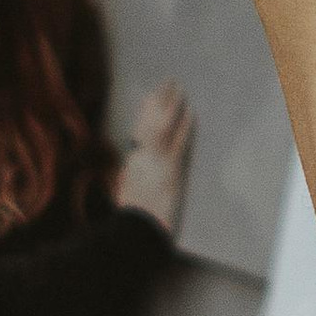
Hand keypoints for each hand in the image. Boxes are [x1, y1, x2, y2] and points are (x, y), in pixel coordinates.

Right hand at [118, 83, 194, 235]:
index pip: (140, 131)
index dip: (147, 112)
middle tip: (167, 82)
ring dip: (172, 105)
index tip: (151, 96)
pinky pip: (179, 143)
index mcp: (132, 164)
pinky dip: (185, 127)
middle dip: (158, 101)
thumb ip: (125, 182)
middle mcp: (143, 158)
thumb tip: (126, 173)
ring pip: (164, 126)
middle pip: (150, 122)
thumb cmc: (131, 220)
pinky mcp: (172, 170)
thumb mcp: (124, 197)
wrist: (136, 233)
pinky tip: (191, 113)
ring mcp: (157, 162)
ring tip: (179, 88)